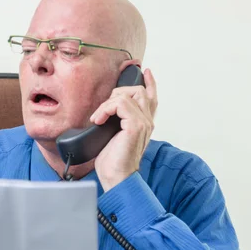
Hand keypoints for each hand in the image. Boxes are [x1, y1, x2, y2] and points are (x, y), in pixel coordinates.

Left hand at [90, 68, 157, 191]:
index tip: (145, 71)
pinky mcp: (136, 125)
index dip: (150, 83)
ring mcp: (144, 123)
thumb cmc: (114, 162)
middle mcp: (148, 122)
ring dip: (108, 103)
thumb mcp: (114, 136)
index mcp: (145, 124)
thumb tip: (107, 110)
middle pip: (138, 90)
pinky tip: (98, 120)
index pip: (152, 97)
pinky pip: (120, 103)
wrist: (117, 178)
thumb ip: (118, 121)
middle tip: (103, 109)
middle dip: (117, 93)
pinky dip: (105, 109)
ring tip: (99, 117)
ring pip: (128, 94)